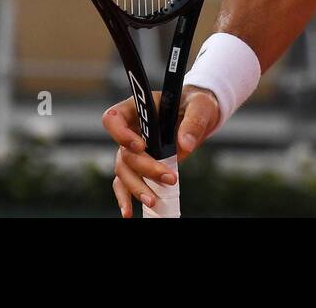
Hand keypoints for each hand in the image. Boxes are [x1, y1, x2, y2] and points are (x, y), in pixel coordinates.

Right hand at [103, 85, 220, 217]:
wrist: (199, 114)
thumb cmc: (196, 103)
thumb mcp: (201, 105)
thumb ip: (194, 121)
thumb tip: (186, 144)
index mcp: (139, 108)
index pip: (114, 118)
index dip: (121, 133)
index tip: (141, 146)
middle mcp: (131, 129)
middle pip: (125, 152)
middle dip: (145, 168)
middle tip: (169, 178)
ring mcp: (133, 148)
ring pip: (124, 171)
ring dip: (138, 187)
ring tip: (154, 200)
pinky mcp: (139, 164)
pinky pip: (125, 182)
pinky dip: (126, 197)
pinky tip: (129, 212)